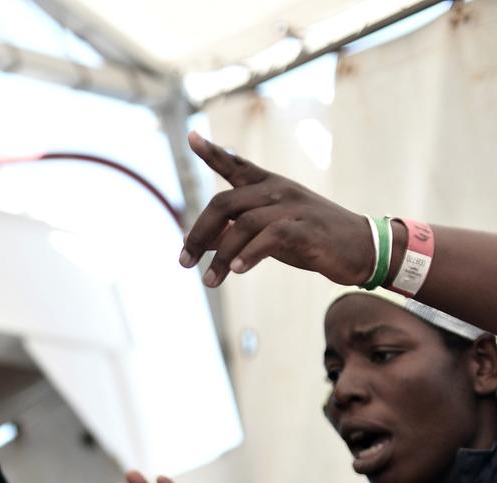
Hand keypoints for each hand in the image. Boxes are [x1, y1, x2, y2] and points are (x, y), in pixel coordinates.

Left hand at [179, 131, 377, 289]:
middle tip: (183, 263)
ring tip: (209, 282)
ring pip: (242, 225)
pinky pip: (269, 237)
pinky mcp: (306, 228)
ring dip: (220, 257)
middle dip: (198, 234)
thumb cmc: (310, 239)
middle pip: (224, 203)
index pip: (236, 165)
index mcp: (269, 186)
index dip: (213, 152)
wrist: (362, 248)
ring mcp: (293, 207)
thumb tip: (190, 239)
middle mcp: (278, 191)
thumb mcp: (266, 232)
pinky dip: (249, 254)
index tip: (191, 138)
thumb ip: (231, 232)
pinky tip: (237, 270)